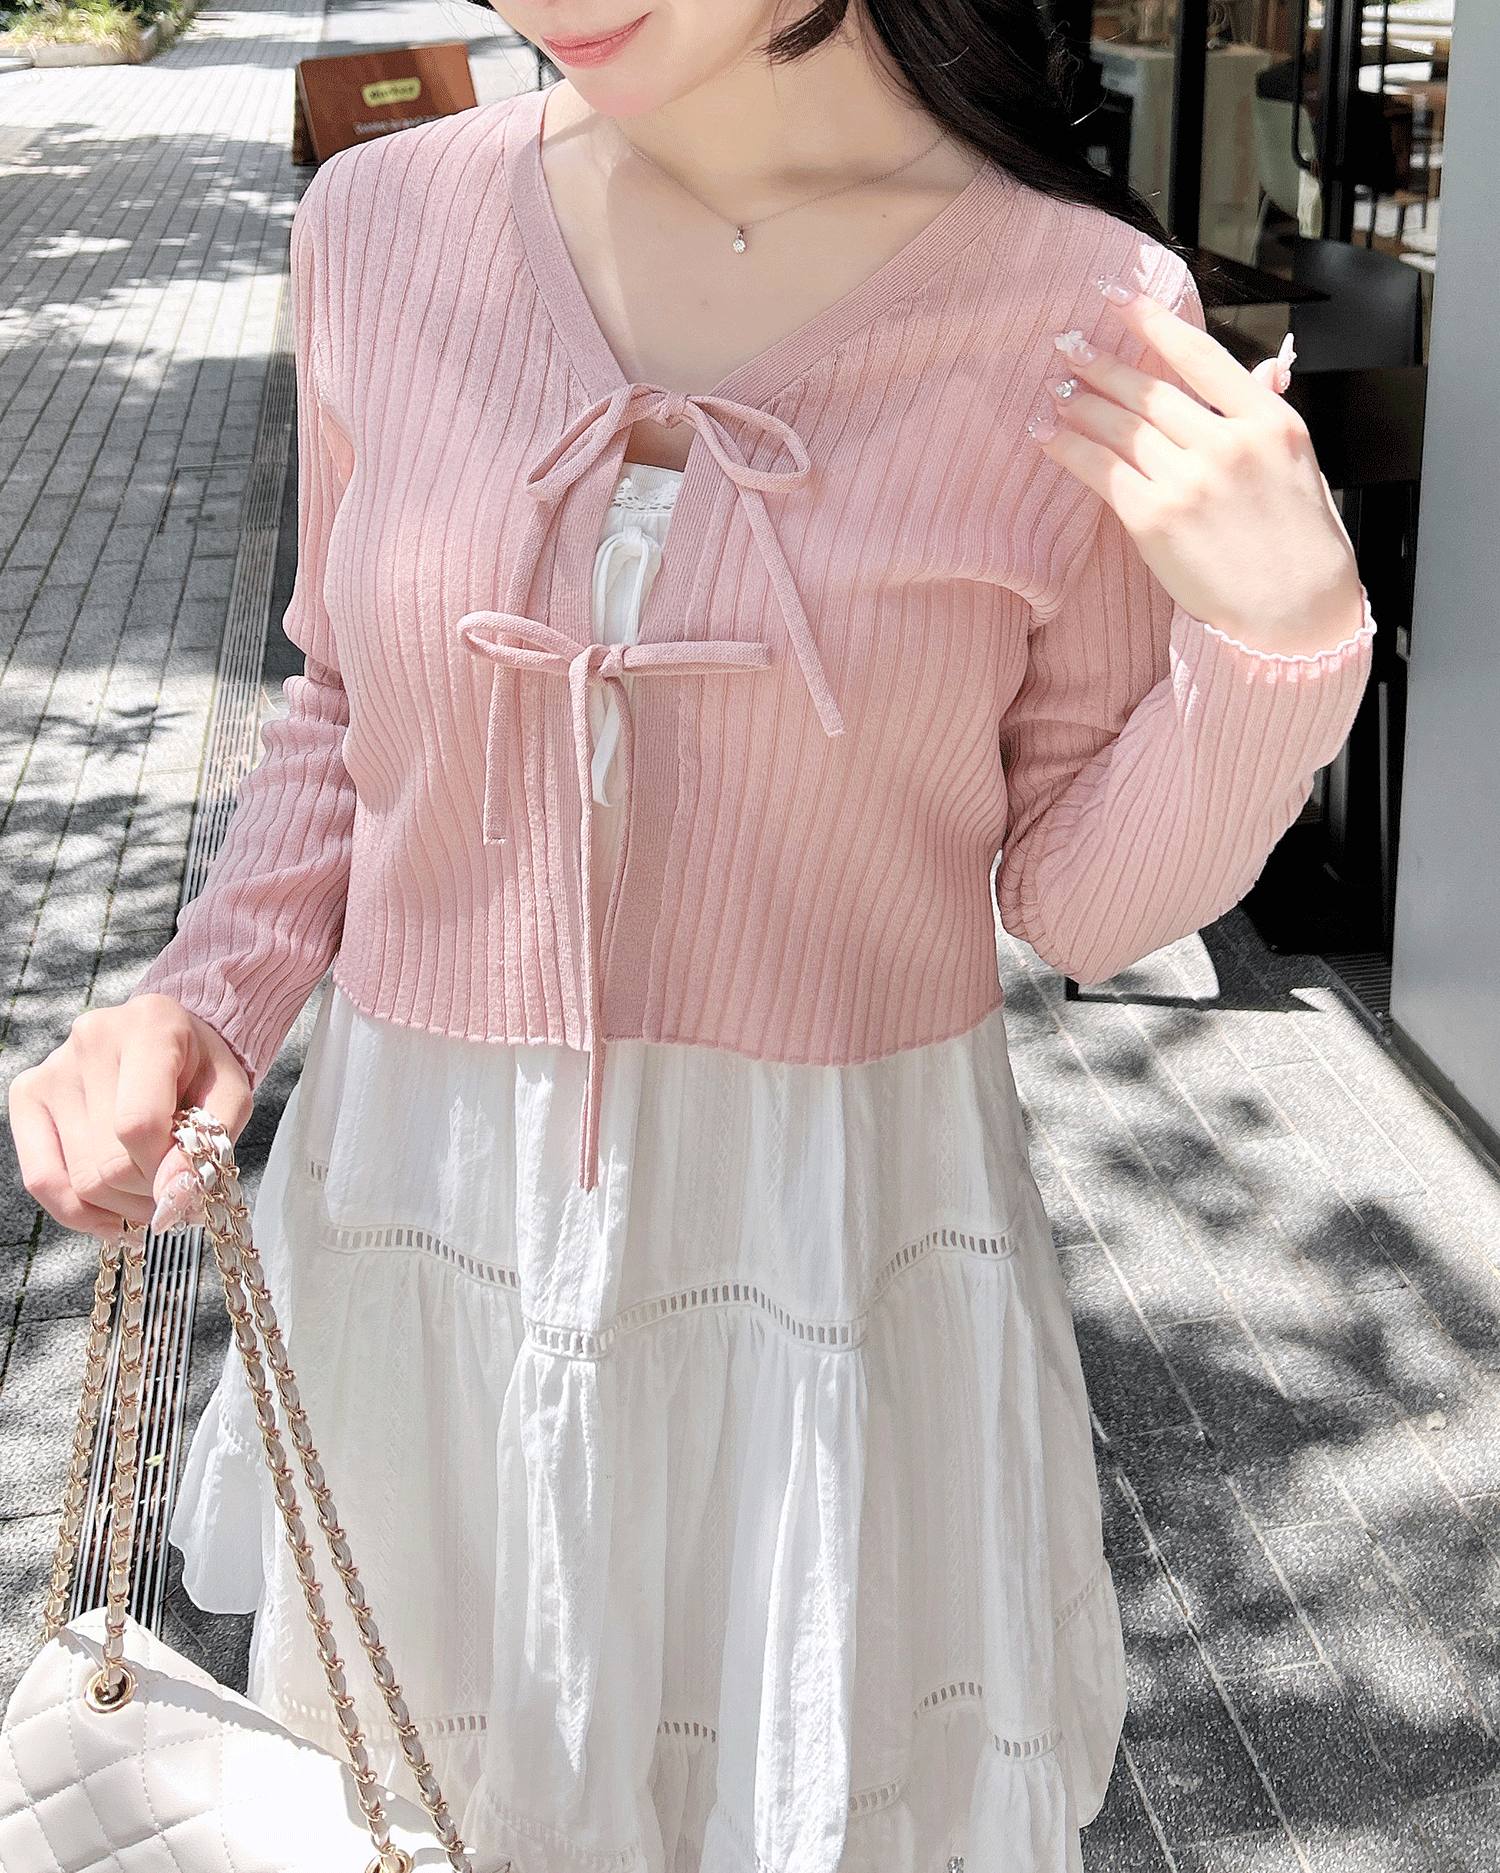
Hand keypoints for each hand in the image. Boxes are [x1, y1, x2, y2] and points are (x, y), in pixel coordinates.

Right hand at [8, 997, 251, 1239]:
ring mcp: (53, 1069)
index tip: (188, 1184)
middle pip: (108, 1161)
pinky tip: (111, 1217)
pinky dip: (78, 1212)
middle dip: (147, 1192)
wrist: (173, 1036)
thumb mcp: (231, 1096)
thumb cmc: (204, 1068)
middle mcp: (92, 1042)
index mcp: (150, 1027)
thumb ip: (211, 1142)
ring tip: (148, 1192)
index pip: (139, 1125)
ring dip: (121, 1205)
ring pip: (79, 1179)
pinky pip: (41, 1178)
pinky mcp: (28, 1094)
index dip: (165, 1171)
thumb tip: (172, 1197)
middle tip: (173, 1191)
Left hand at [1027, 277, 1366, 656]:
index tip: (1116, 298)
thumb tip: (1266, 366)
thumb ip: (1269, 412)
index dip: (1151, 321)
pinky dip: (1068, 447)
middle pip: (1149, 390)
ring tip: (1053, 386)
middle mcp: (1229, 443)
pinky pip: (1101, 471)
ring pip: (1120, 427)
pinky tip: (1046, 432)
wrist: (1295, 613)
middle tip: (1064, 343)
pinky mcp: (1157, 519)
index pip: (1200, 356)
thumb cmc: (1297, 540)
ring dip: (1079, 402)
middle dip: (1100, 363)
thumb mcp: (1300, 464)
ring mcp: (1192, 480)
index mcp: (1269, 421)